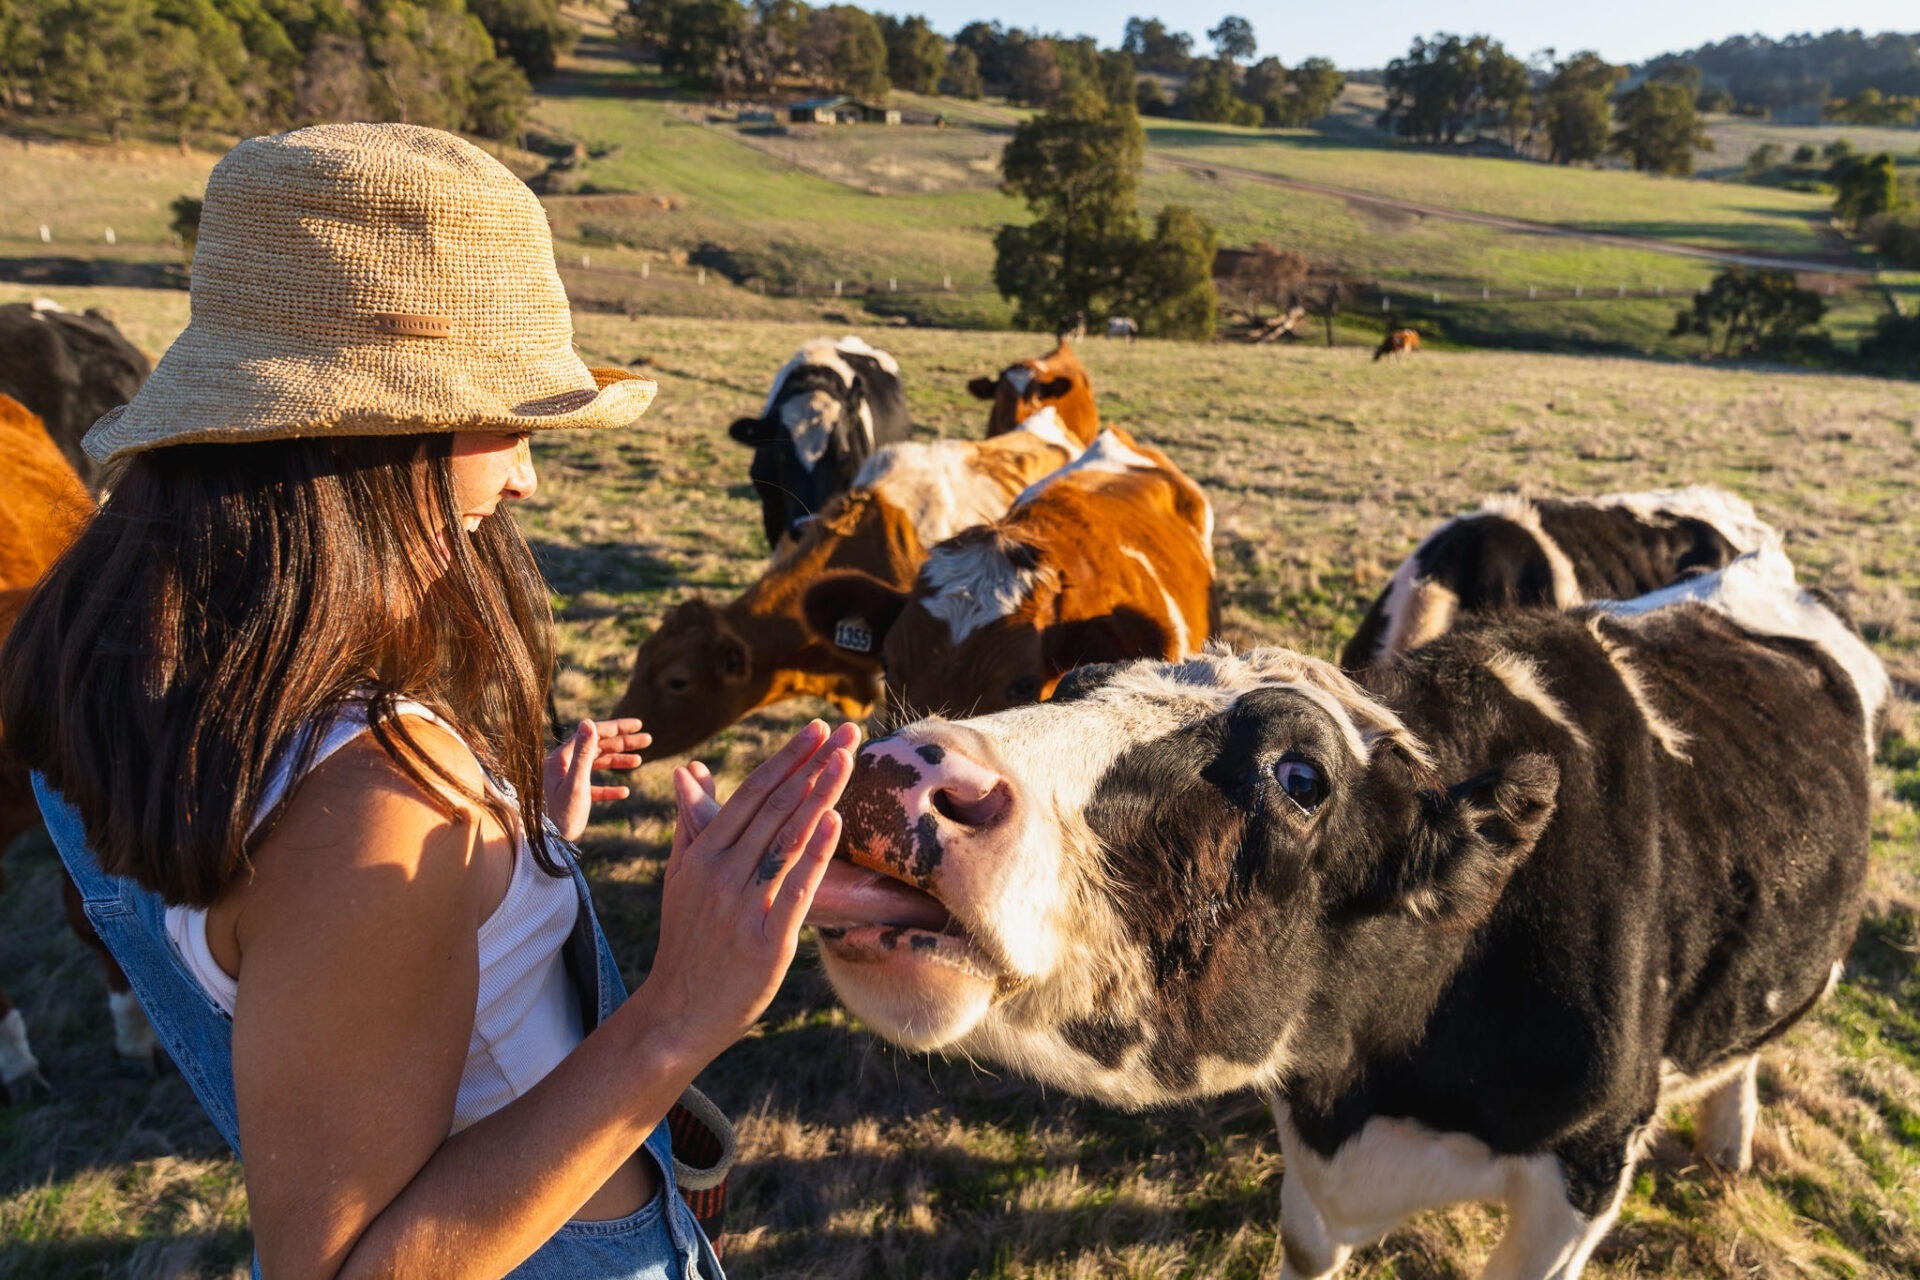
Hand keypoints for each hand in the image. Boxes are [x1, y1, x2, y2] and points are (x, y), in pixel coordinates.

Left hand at [544, 718, 650, 841]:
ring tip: (639, 761)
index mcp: (560, 759)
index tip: (638, 725)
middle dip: (623, 743)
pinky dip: (609, 788)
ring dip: (618, 762)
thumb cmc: (559, 817)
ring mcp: (565, 782)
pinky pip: (593, 787)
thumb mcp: (576, 784)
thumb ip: (584, 753)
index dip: (616, 728)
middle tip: (648, 740)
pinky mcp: (570, 798)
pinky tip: (624, 792)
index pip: (592, 734)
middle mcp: (562, 766)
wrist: (546, 848)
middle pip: (596, 747)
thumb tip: (588, 721)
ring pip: (596, 766)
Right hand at [643, 720, 859, 1069]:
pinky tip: (834, 819)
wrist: (678, 1011)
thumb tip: (685, 774)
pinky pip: (795, 885)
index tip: (817, 730)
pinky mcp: (765, 938)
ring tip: (846, 759)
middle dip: (813, 764)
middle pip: (774, 806)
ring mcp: (743, 904)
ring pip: (787, 837)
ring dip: (820, 794)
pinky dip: (816, 851)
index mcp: (701, 854)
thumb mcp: (680, 878)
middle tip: (845, 731)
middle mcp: (720, 872)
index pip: (751, 794)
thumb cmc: (686, 941)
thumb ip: (690, 824)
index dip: (787, 759)